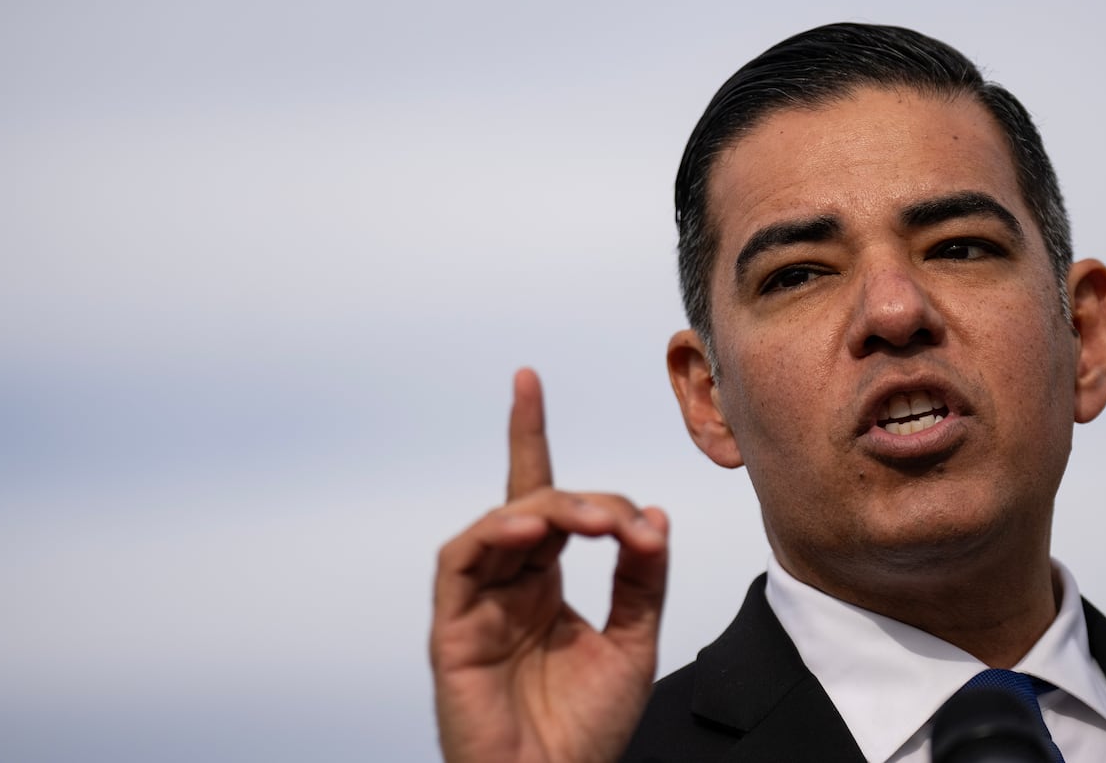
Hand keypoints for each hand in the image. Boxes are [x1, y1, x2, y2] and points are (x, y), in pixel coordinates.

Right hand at [431, 368, 669, 762]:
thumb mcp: (634, 642)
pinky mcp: (452, 626)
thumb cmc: (586, 730)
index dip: (527, 435)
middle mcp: (507, 584)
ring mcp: (477, 602)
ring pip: (501, 523)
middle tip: (623, 521)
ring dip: (547, 509)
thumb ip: (643, 579)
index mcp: (544, 584)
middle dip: (582, 498)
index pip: (539, 497)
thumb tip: (653, 516)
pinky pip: (462, 559)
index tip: (526, 379)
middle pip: (533, 504)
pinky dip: (496, 533)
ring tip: (586, 520)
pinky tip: (534, 527)